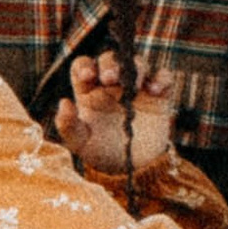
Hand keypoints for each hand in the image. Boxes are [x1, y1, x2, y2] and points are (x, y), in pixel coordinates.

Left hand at [58, 51, 180, 180]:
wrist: (131, 168)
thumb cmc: (100, 152)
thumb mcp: (80, 142)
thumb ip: (68, 125)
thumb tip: (64, 103)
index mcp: (89, 89)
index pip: (84, 66)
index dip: (85, 66)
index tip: (87, 76)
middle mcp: (112, 84)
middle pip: (110, 60)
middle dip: (110, 65)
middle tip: (110, 79)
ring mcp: (136, 87)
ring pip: (138, 64)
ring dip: (137, 68)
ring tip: (135, 87)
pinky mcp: (159, 95)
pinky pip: (164, 77)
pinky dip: (162, 79)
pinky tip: (155, 90)